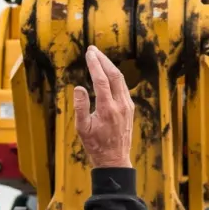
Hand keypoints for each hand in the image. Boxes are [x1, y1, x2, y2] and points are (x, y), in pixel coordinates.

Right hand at [73, 46, 134, 168]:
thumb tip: (79, 87)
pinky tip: (108, 73)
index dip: (94, 64)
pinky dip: (115, 76)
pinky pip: (123, 87)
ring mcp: (127, 106)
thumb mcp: (82, 128)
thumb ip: (80, 107)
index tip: (89, 53)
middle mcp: (120, 105)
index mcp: (107, 109)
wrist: (114, 160)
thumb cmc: (95, 145)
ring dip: (110, 66)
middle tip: (93, 49)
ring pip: (121, 80)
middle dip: (103, 60)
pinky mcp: (130, 109)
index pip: (101, 80)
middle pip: (114, 75)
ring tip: (99, 57)